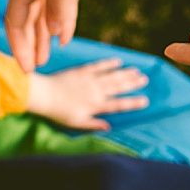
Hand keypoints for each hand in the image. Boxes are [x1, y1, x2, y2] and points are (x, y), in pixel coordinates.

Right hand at [5, 0, 115, 71]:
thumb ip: (60, 6)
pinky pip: (59, 2)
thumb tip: (55, 34)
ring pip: (43, 12)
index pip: (16, 21)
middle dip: (29, 44)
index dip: (19, 46)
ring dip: (43, 34)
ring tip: (46, 56)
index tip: (25, 70)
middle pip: (26, 20)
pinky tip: (63, 33)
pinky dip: (60, 18)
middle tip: (33, 69)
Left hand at [27, 58, 148, 130]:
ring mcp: (90, 80)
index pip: (118, 105)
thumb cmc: (59, 112)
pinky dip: (109, 63)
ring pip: (112, 76)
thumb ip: (93, 125)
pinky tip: (118, 61)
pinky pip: (99, 66)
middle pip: (118, 87)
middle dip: (132, 84)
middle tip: (145, 80)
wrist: (44, 95)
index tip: (145, 101)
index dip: (132, 103)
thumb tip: (108, 128)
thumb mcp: (76, 123)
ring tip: (137, 71)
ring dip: (125, 73)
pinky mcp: (82, 71)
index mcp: (95, 106)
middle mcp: (96, 92)